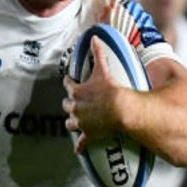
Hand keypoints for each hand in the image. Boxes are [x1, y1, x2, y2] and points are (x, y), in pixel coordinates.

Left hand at [63, 37, 123, 155]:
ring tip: (73, 122)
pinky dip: (80, 146)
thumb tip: (94, 36)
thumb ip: (98, 51)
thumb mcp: (103, 68)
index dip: (69, 82)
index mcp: (77, 92)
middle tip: (72, 102)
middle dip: (69, 103)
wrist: (120, 109)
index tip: (68, 80)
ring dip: (71, 122)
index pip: (68, 84)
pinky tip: (78, 150)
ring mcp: (81, 122)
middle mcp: (75, 108)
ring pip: (70, 123)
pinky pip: (82, 142)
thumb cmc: (111, 88)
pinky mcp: (89, 134)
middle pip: (67, 105)